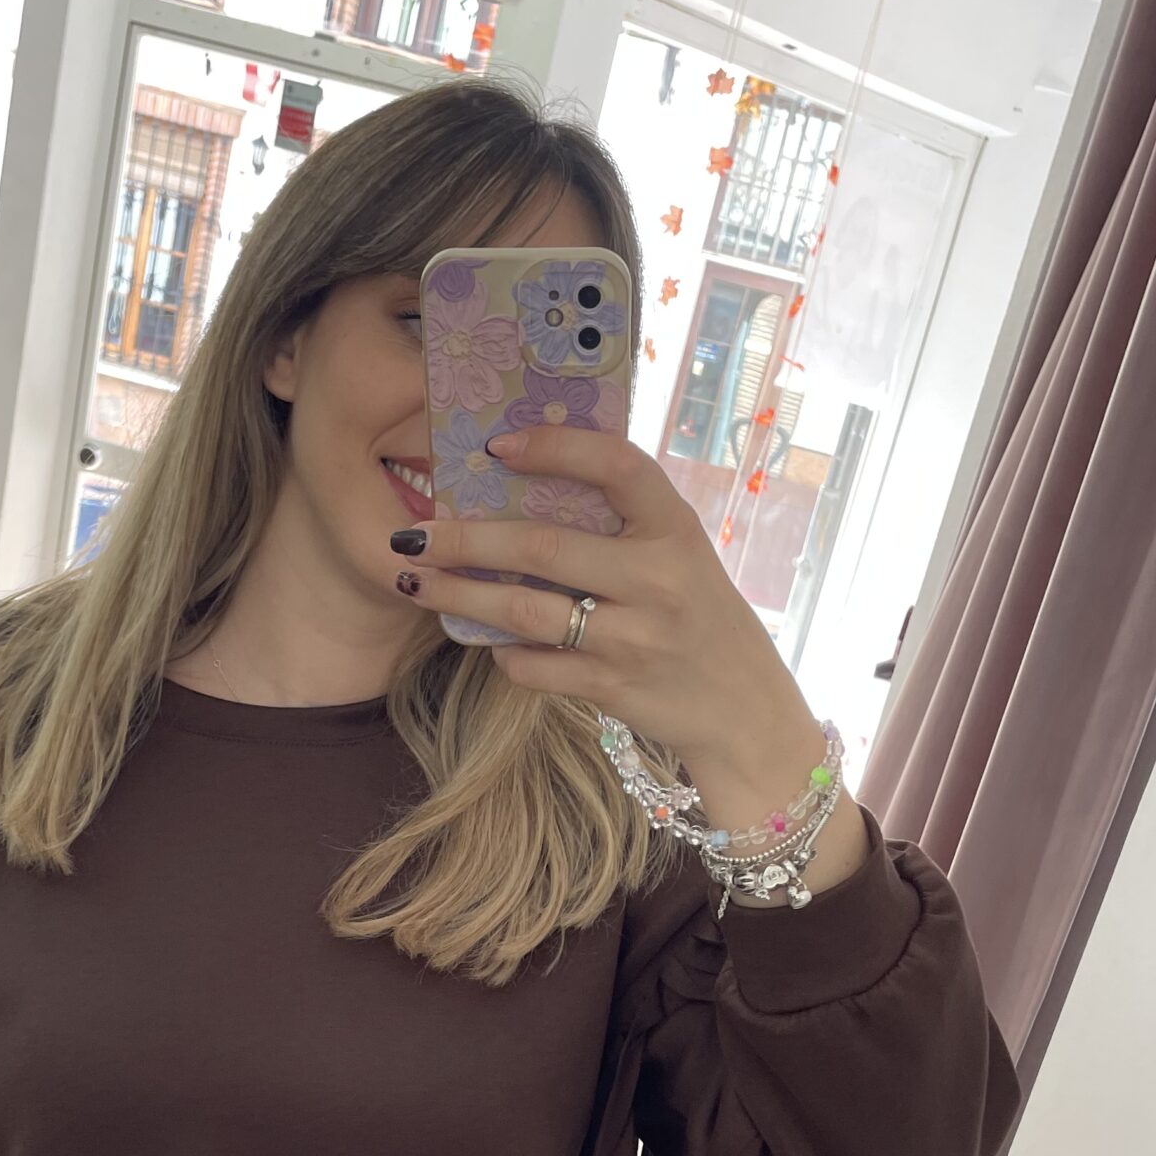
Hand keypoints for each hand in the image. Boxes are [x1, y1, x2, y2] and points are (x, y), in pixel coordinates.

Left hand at [391, 423, 810, 774]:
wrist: (743, 710)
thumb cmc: (699, 619)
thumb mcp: (682, 555)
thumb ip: (625, 524)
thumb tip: (522, 487)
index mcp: (676, 529)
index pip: (616, 465)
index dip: (555, 447)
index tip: (497, 445)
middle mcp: (658, 579)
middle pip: (543, 547)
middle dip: (466, 539)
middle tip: (411, 534)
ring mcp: (634, 638)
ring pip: (525, 612)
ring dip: (460, 596)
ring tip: (416, 583)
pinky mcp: (613, 687)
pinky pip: (536, 667)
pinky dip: (505, 654)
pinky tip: (493, 643)